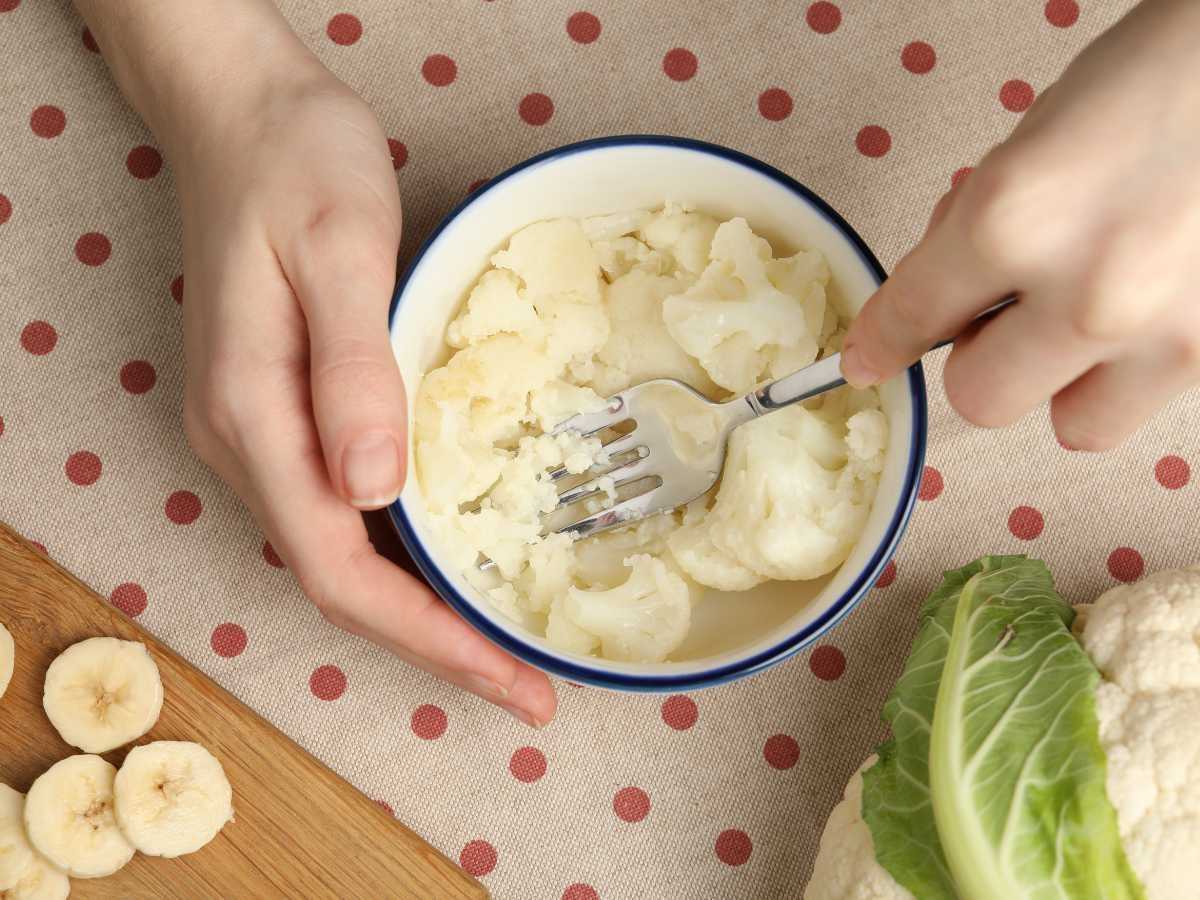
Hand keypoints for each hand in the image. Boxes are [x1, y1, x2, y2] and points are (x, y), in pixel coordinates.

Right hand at [75, 0, 555, 725]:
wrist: (242, 115)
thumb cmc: (295, 164)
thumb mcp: (340, 251)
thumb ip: (354, 371)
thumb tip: (374, 492)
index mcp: (254, 415)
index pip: (340, 567)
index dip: (426, 635)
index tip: (507, 677)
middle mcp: (244, 441)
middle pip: (338, 579)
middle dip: (432, 642)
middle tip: (522, 684)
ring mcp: (255, 429)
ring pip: (337, 552)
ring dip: (417, 608)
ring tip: (497, 645)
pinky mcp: (279, 408)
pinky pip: (338, 508)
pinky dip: (398, 553)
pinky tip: (446, 560)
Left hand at [841, 0, 1199, 449]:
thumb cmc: (1154, 78)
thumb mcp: (1030, 145)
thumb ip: (973, 231)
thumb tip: (936, 303)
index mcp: (1013, 219)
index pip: (913, 317)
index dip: (881, 343)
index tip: (869, 360)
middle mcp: (1086, 297)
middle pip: (981, 401)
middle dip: (980, 358)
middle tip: (1006, 308)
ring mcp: (1166, 335)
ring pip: (1072, 425)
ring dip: (1060, 380)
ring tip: (1086, 310)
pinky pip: (1142, 400)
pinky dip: (1127, 363)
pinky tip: (1145, 295)